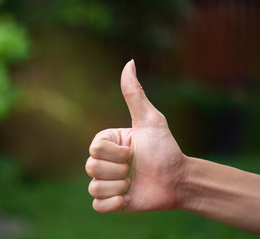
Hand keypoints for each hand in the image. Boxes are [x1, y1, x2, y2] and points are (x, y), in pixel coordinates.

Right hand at [85, 60, 184, 212]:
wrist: (178, 180)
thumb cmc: (165, 149)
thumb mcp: (150, 120)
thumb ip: (135, 94)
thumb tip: (129, 62)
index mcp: (107, 143)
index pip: (94, 148)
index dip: (116, 153)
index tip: (133, 152)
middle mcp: (103, 162)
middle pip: (91, 168)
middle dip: (118, 170)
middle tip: (134, 168)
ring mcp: (106, 182)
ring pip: (94, 187)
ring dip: (118, 187)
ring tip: (133, 183)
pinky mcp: (110, 202)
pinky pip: (97, 205)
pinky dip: (113, 204)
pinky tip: (128, 198)